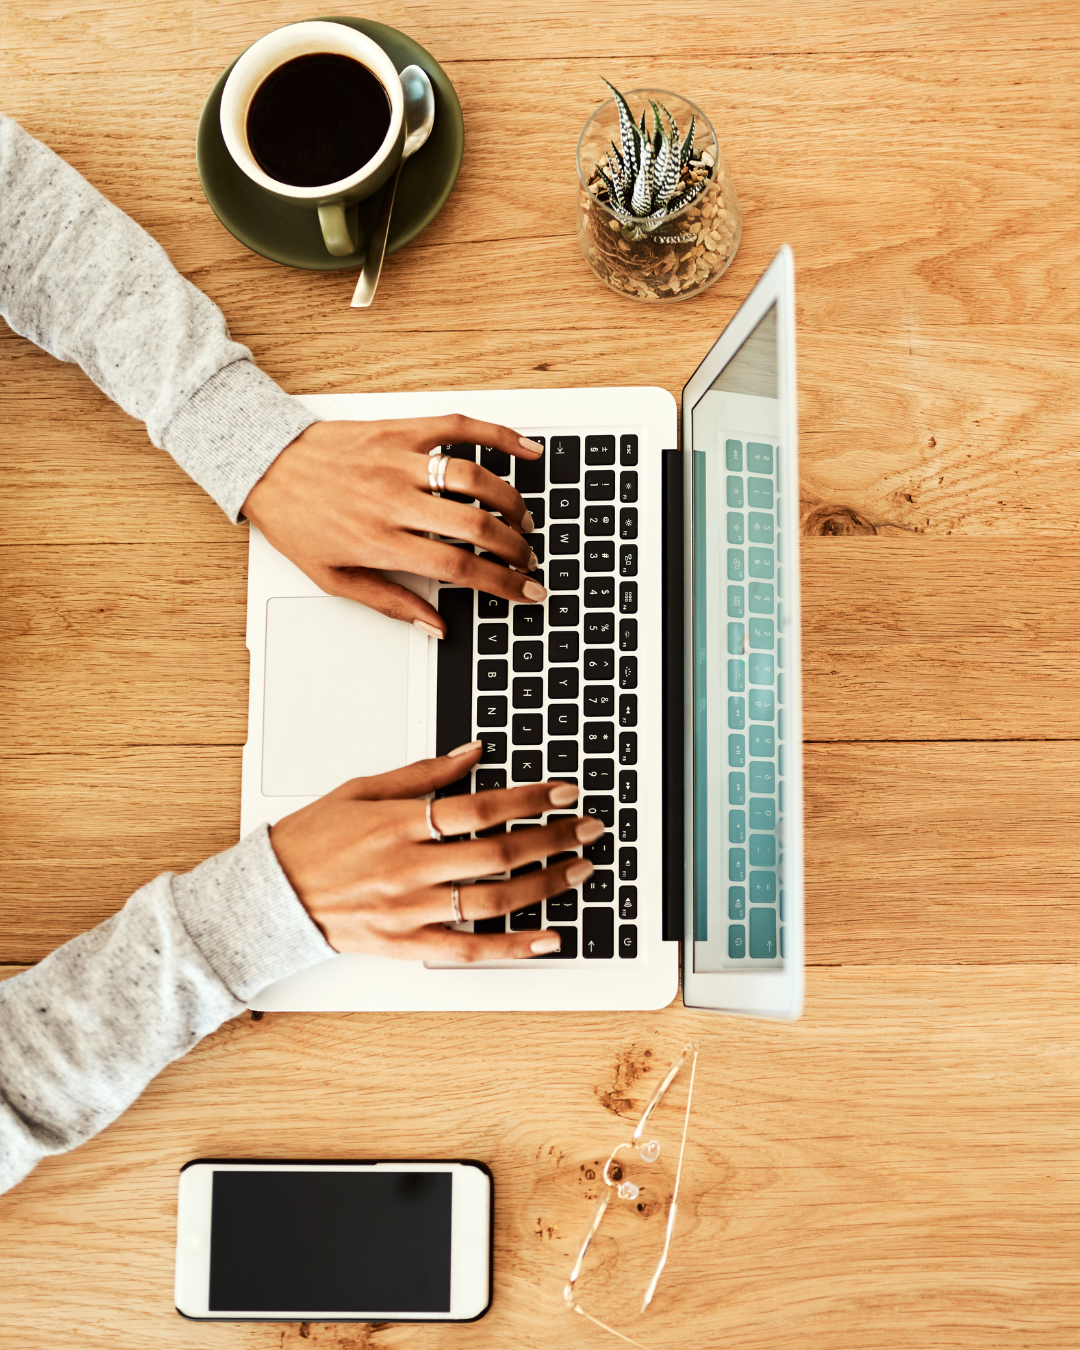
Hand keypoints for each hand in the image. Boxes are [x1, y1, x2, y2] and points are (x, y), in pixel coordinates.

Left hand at [241, 415, 547, 635]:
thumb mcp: (333, 578)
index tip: (528, 592)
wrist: (265, 464)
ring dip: (510, 502)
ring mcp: (399, 461)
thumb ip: (390, 603)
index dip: (502, 583)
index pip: (458, 567)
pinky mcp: (399, 430)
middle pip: (475, 526)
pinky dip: (498, 435)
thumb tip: (436, 626)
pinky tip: (525, 449)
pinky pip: (458, 428)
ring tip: (523, 520)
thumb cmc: (297, 521)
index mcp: (379, 542)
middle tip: (529, 559)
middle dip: (515, 547)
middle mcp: (394, 501)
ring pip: (475, 478)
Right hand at [268, 742, 600, 960]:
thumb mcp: (360, 790)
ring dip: (545, 884)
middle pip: (498, 852)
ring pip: (492, 899)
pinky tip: (548, 937)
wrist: (270, 897)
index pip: (479, 808)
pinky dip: (513, 946)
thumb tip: (472, 753)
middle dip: (553, 837)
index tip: (564, 792)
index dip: (529, 799)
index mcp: (399, 822)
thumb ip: (421, 774)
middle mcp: (409, 867)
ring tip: (580, 870)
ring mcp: (410, 909)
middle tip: (589, 827)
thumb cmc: (312, 840)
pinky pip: (470, 949)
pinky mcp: (406, 943)